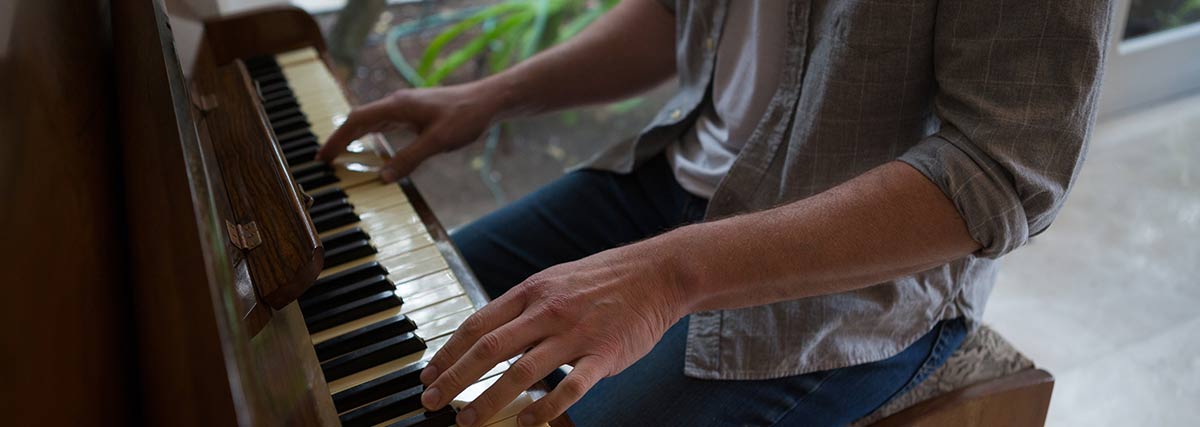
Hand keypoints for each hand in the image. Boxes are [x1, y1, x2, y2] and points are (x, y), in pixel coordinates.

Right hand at [316, 82, 503, 181]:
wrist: (488, 101)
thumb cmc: (465, 116)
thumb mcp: (437, 142)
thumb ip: (409, 160)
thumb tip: (383, 177)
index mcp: (396, 107)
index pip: (356, 122)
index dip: (336, 139)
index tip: (322, 157)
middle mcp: (397, 104)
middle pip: (358, 121)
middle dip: (339, 139)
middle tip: (324, 160)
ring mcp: (405, 108)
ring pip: (370, 122)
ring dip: (353, 137)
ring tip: (340, 155)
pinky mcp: (415, 113)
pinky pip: (384, 125)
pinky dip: (371, 136)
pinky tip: (371, 148)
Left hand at [418, 240, 689, 425]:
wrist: (658, 273)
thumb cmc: (604, 280)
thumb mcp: (555, 281)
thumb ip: (523, 307)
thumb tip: (485, 335)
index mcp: (531, 292)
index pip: (477, 325)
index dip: (448, 353)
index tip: (428, 377)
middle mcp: (548, 311)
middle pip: (489, 349)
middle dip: (454, 379)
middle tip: (431, 403)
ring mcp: (576, 333)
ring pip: (522, 371)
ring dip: (490, 399)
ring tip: (468, 422)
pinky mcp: (604, 354)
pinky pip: (570, 387)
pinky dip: (546, 408)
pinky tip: (527, 424)